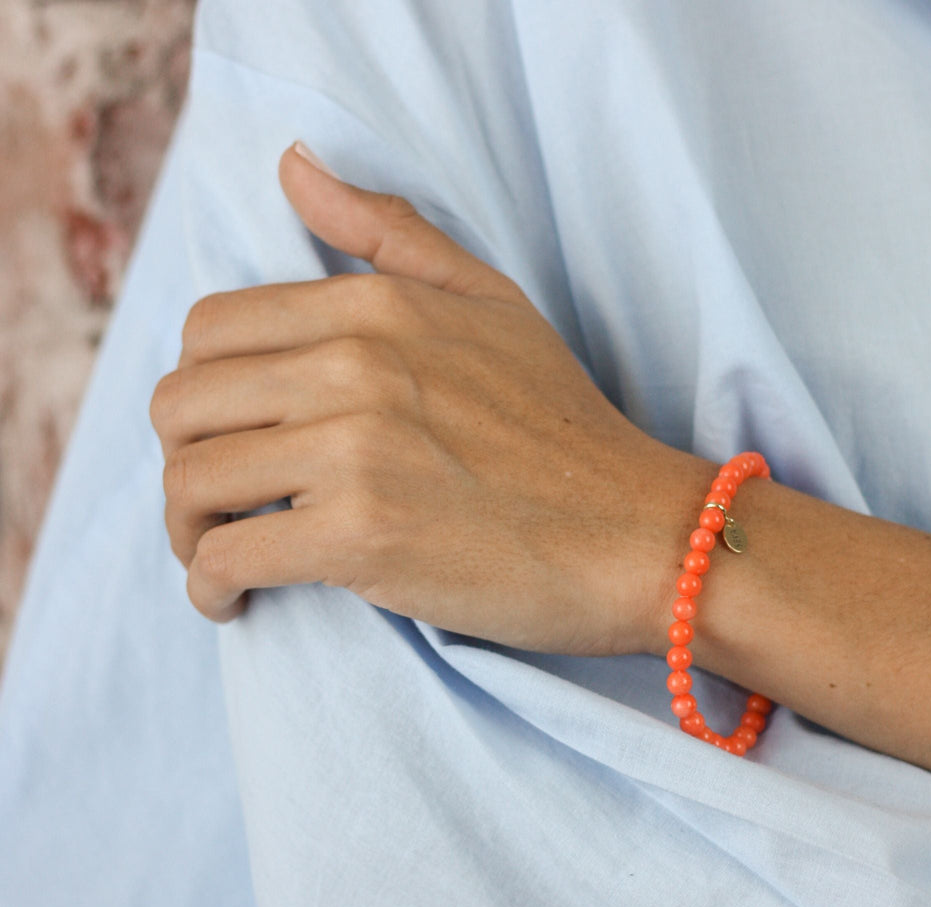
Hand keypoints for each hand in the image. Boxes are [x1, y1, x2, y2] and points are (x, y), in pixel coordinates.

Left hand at [150, 143, 699, 653]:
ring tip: (216, 554)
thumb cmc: (566, 425)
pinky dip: (209, 586)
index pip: (211, 330)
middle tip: (217, 503)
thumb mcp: (491, 300)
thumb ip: (388, 230)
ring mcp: (356, 450)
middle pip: (182, 404)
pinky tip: (231, 600)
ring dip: (187, 528)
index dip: (200, 390)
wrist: (635, 532)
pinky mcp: (362, 536)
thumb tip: (293, 167)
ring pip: (191, 482)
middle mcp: (353, 366)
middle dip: (181, 459)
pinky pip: (228, 556)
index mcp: (374, 307)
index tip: (227, 437)